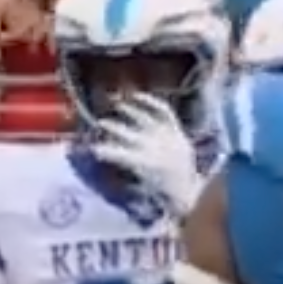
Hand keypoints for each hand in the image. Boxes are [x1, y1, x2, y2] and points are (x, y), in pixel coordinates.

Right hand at [91, 95, 205, 219]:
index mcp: (145, 163)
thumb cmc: (161, 187)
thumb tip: (101, 154)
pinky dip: (151, 101)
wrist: (189, 186)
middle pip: (126, 132)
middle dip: (111, 127)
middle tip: (101, 123)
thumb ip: (123, 164)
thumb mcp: (140, 180)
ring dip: (128, 110)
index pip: (119, 152)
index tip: (92, 147)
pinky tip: (137, 96)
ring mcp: (166, 135)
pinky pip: (164, 111)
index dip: (104, 150)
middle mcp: (154, 146)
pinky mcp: (176, 130)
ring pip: (142, 117)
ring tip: (116, 103)